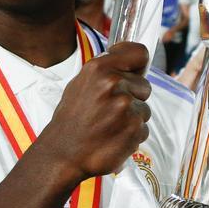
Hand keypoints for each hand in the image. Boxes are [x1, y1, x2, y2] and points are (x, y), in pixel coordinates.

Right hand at [39, 42, 151, 180]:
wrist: (63, 154)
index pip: (139, 53)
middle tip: (111, 110)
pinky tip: (113, 137)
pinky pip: (144, 128)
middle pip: (144, 85)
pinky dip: (132, 135)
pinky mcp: (135, 128)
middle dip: (133, 97)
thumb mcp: (80, 85)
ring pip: (144, 109)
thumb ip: (105, 72)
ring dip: (132, 118)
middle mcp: (114, 83)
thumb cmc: (71, 120)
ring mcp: (126, 106)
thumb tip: (128, 65)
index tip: (134, 71)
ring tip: (110, 126)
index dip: (139, 64)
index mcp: (99, 68)